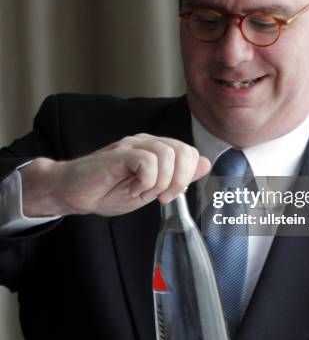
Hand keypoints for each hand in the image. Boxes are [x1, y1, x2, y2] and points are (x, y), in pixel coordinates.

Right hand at [21, 134, 210, 217]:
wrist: (72, 192)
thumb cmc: (107, 192)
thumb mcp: (150, 189)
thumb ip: (177, 176)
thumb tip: (205, 164)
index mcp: (156, 149)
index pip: (190, 152)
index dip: (187, 177)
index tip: (168, 196)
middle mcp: (147, 142)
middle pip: (184, 151)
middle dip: (179, 180)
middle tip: (161, 197)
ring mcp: (133, 145)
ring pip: (168, 155)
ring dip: (160, 182)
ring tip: (143, 192)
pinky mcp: (120, 154)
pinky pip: (147, 161)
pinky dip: (145, 181)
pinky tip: (132, 189)